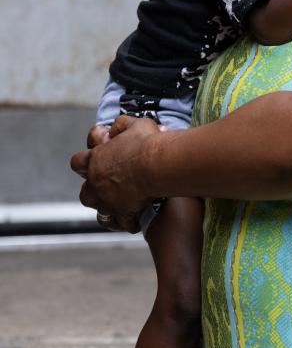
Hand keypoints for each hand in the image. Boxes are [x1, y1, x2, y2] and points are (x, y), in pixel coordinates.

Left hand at [71, 115, 162, 230]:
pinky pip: (122, 223)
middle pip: (85, 193)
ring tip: (120, 206)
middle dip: (94, 191)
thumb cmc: (147, 143)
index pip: (77, 162)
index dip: (84, 163)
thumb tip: (117, 127)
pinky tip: (136, 219)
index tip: (95, 161)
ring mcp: (108, 200)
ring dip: (108, 209)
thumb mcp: (135, 124)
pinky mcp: (124, 212)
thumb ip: (122, 125)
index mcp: (96, 160)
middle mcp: (97, 183)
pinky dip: (127, 222)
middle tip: (109, 187)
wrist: (158, 164)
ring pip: (100, 212)